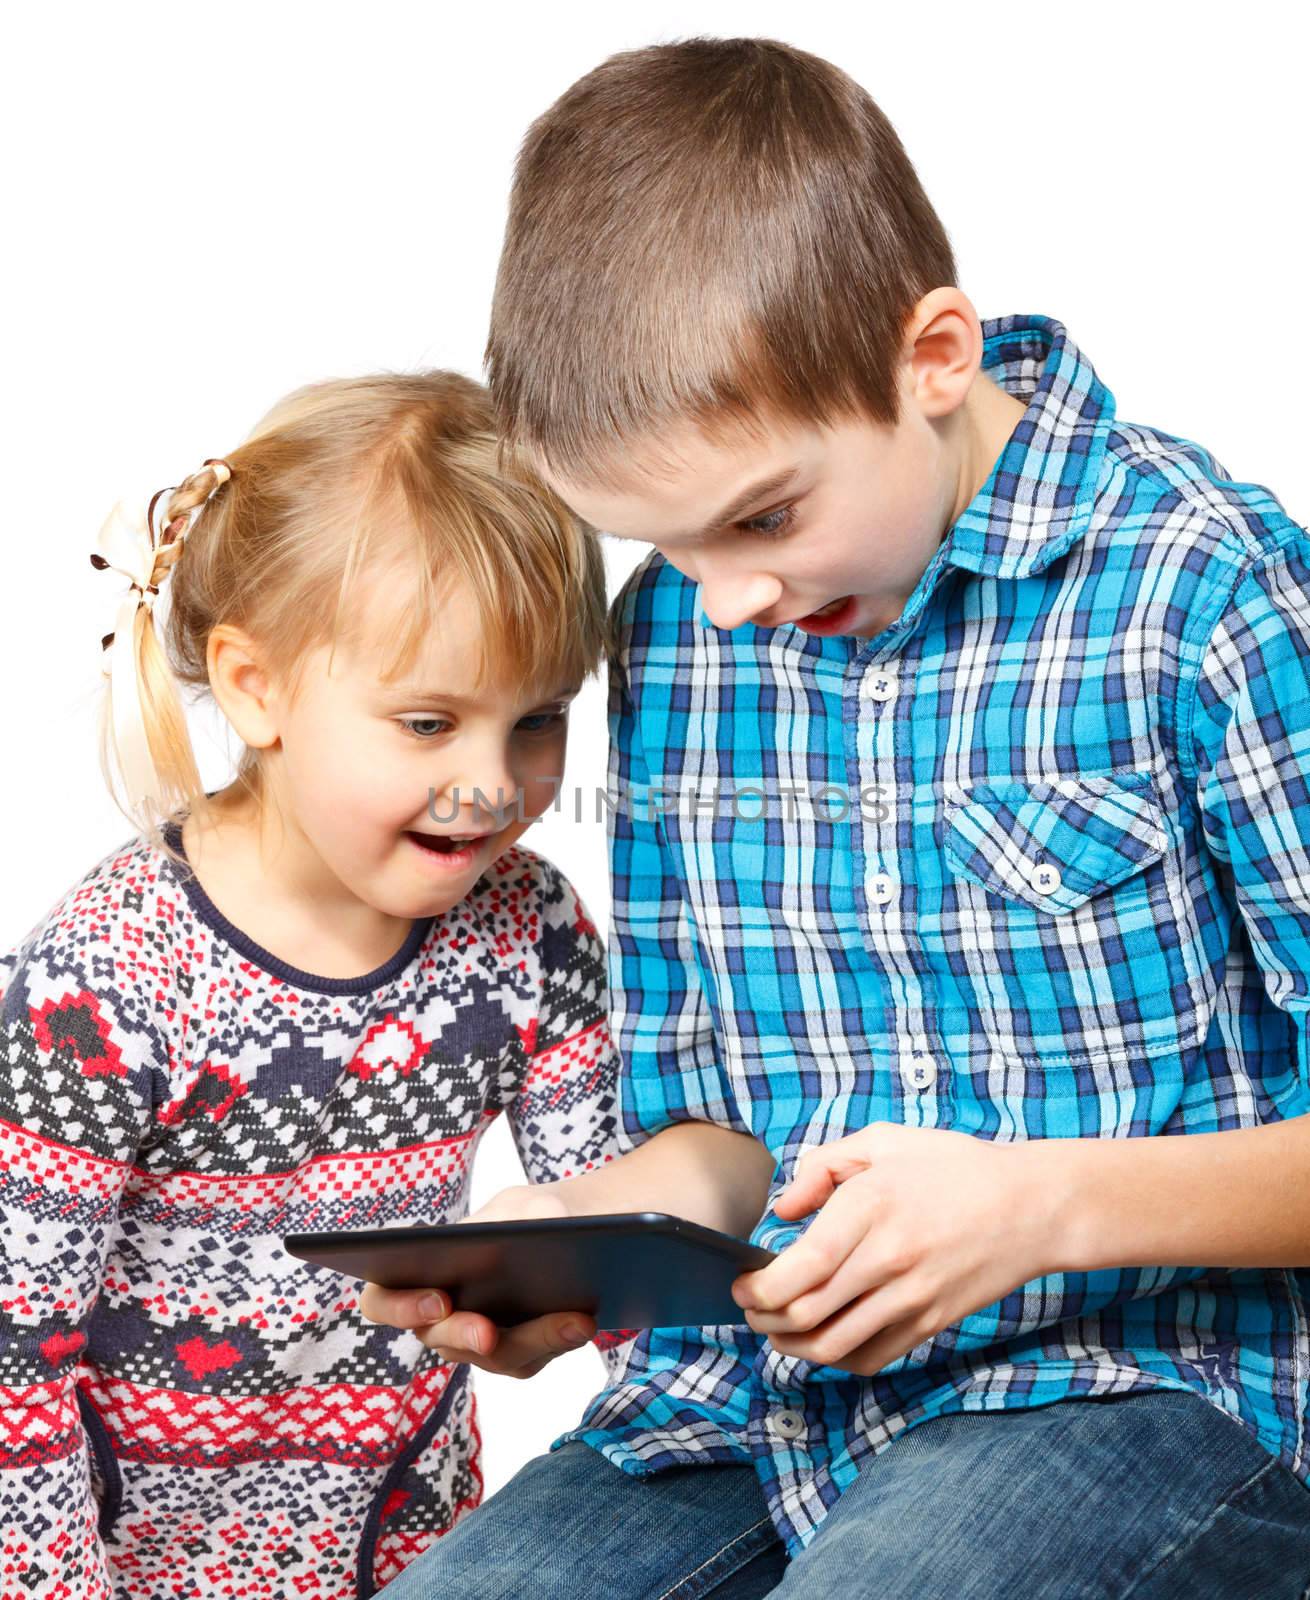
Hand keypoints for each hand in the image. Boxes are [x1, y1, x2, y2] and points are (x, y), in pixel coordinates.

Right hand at [357, 1182, 597, 1377]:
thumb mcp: (528, 1204)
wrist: (579, 1232)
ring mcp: (479, 1339)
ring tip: (576, 1320)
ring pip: (494, 1355)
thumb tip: (531, 1235)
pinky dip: (557, 1341)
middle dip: (465, 1334)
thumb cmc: (533, 1213)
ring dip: (534, 1338)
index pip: (382, 1299)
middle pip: (438, 1339)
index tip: (437, 1299)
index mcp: (424, 1269)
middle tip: (488, 1330)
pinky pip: (529, 1361)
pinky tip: (584, 1323)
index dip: (399, 1307)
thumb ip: (524, 1216)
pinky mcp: (518, 1354)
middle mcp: (443, 1314)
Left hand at [730, 1123, 1057, 1375]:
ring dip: (791, 1347)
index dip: (758, 1289)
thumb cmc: (953, 1167)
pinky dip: (835, 1359)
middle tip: (748, 1309)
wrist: (1030, 1206)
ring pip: (833, 1346)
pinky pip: (870, 1357)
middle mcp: (888, 1259)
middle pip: (806, 1315)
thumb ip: (823, 1167)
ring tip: (775, 1331)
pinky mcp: (930, 1324)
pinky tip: (822, 1338)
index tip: (741, 1284)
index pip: (799, 1270)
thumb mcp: (885, 1142)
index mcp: (870, 1207)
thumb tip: (783, 1210)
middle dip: (763, 1320)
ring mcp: (912, 1298)